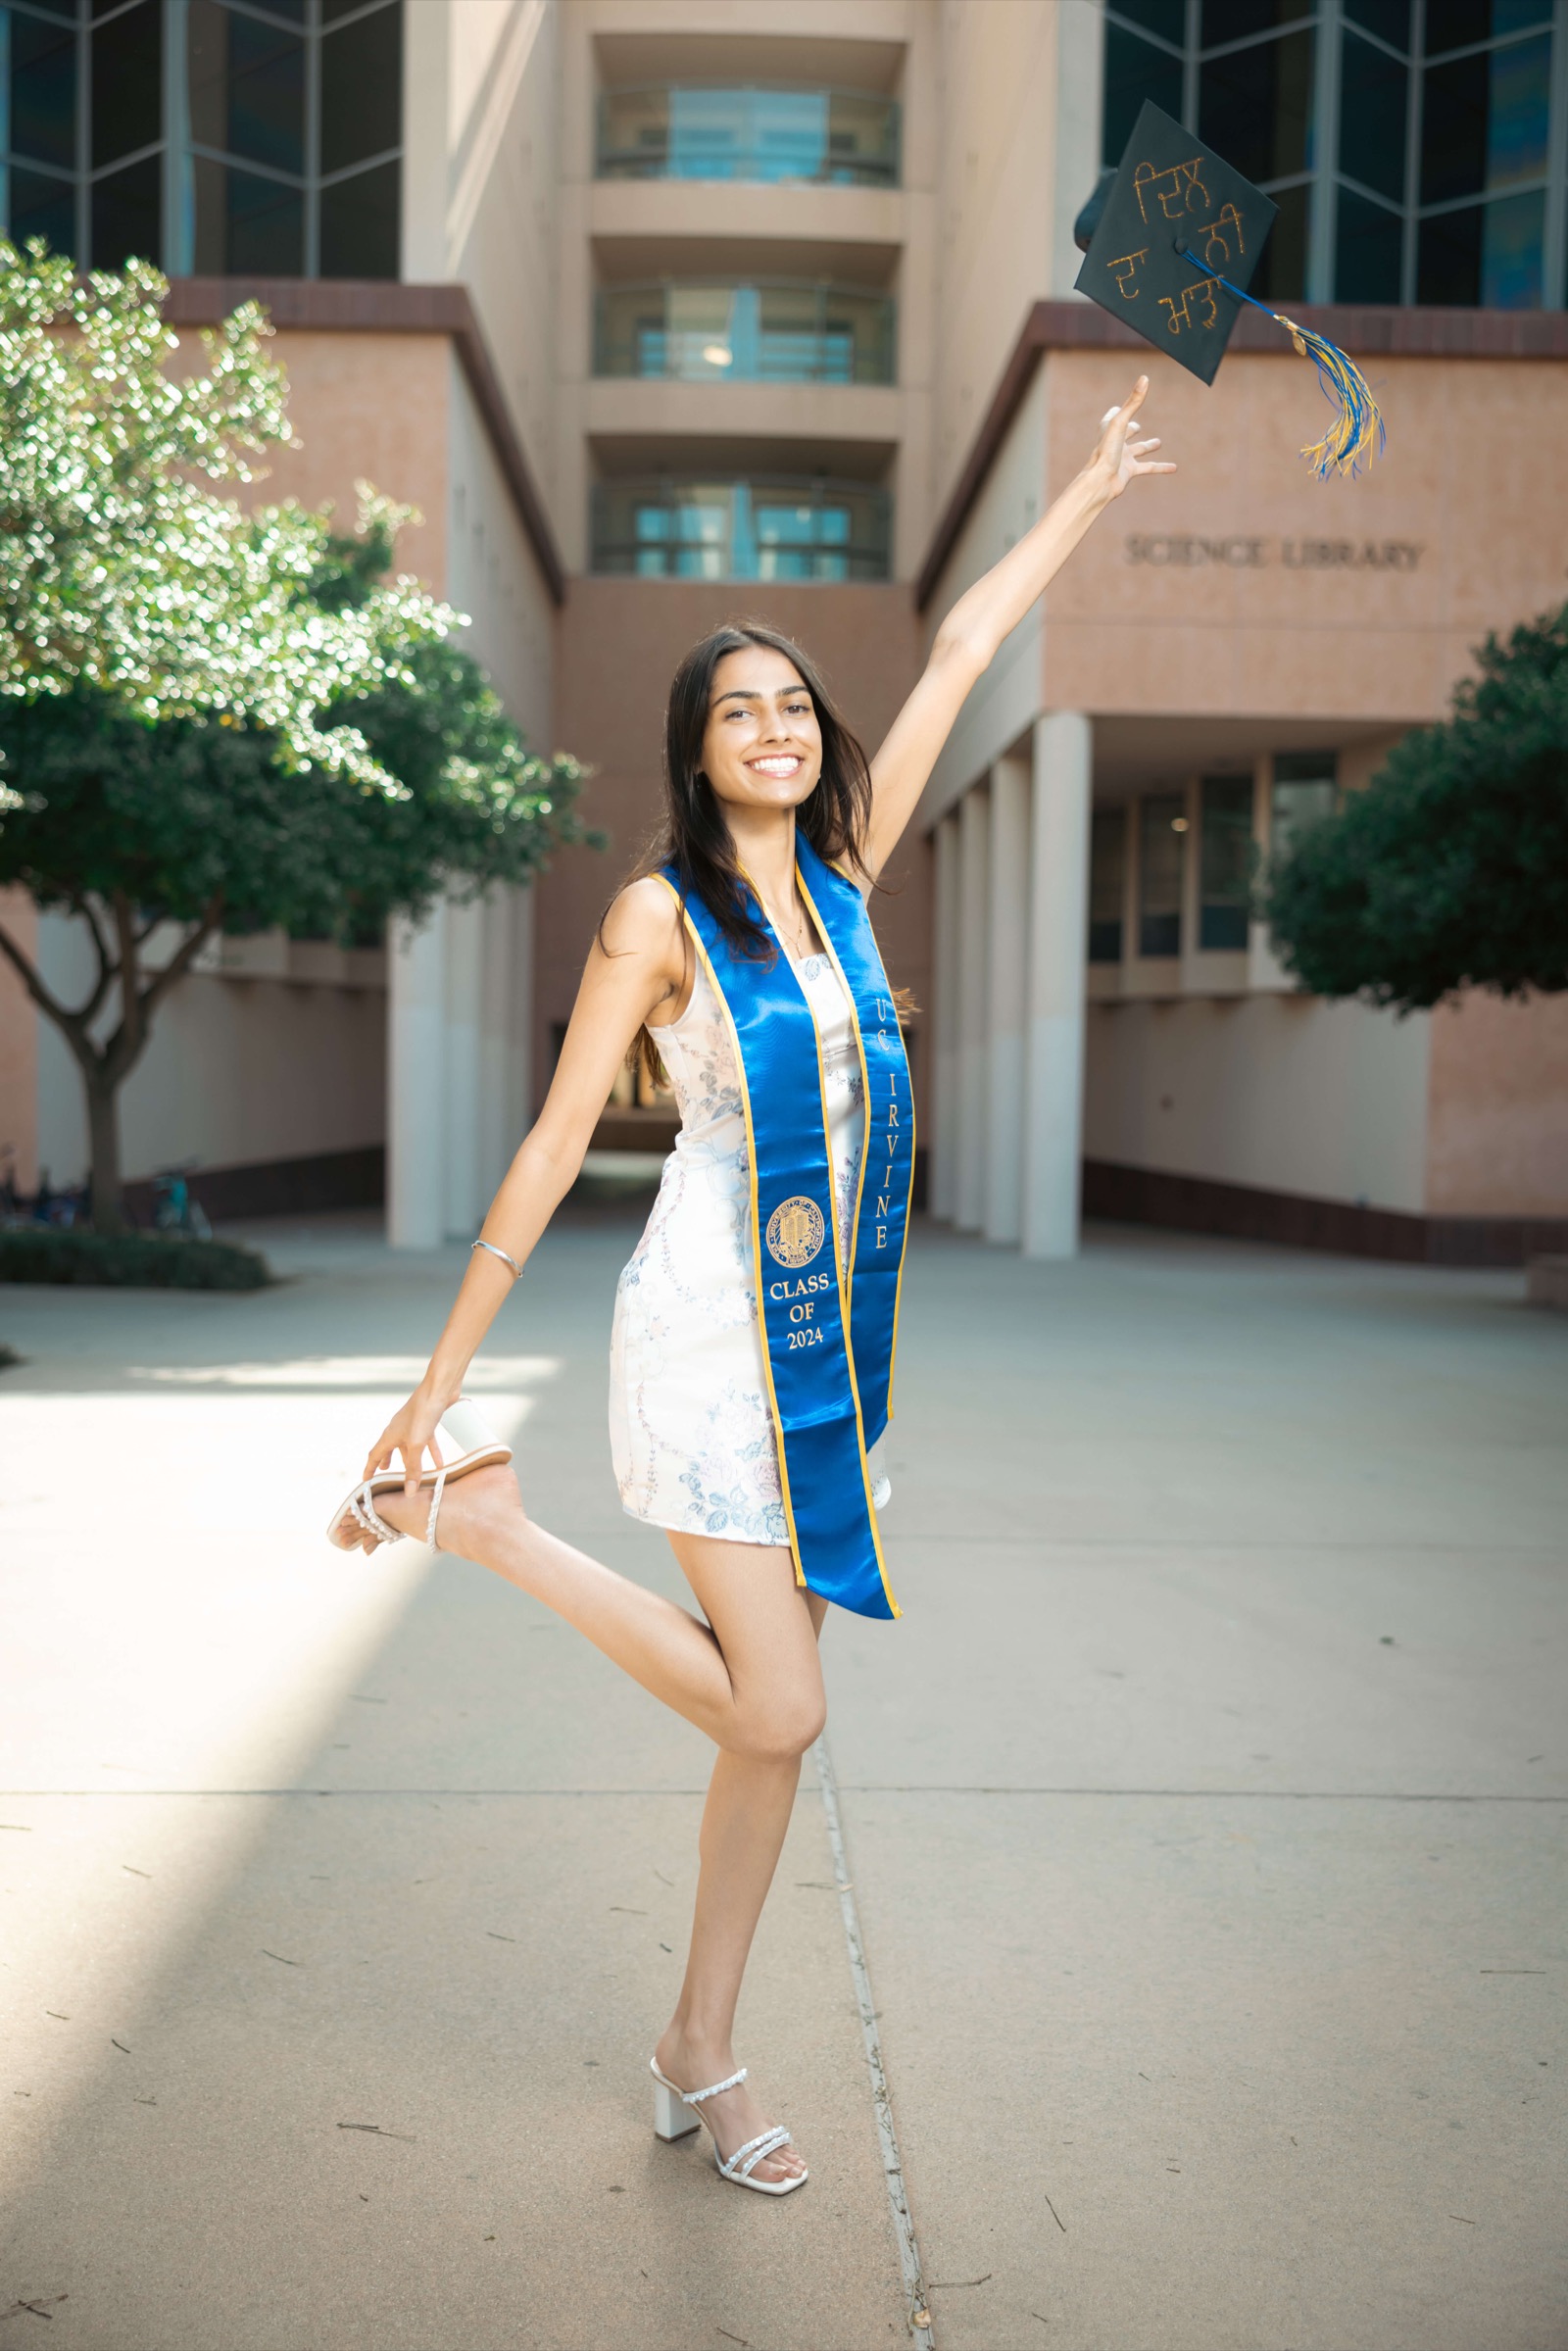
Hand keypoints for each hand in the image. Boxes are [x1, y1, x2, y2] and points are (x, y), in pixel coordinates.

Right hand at [363, 1380, 459, 1496]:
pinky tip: (440, 1463)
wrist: (439, 1388)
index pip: (375, 1455)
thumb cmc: (423, 1413)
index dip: (369, 1469)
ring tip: (412, 1471)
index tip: (365, 1480)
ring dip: (411, 1460)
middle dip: (388, 1462)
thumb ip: (414, 1469)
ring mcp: (413, 1425)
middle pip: (390, 1449)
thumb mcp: (417, 1445)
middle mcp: (398, 1429)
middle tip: (385, 1473)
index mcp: (390, 1435)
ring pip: (409, 1446)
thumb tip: (409, 1492)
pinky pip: (427, 1441)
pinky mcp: (427, 1421)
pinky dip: (432, 1452)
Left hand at [1090, 376, 1176, 498]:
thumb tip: (1145, 378)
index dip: (1119, 410)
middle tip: (1136, 428)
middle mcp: (1115, 442)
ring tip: (1158, 443)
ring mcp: (1122, 457)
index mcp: (1109, 428)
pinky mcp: (1129, 471)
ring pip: (1138, 450)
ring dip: (1148, 447)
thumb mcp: (1121, 422)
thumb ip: (1133, 401)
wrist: (1100, 481)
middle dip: (1132, 429)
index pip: (1114, 414)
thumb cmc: (1106, 451)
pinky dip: (1161, 467)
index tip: (1122, 406)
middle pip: (1125, 432)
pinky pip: (1148, 467)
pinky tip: (1174, 468)